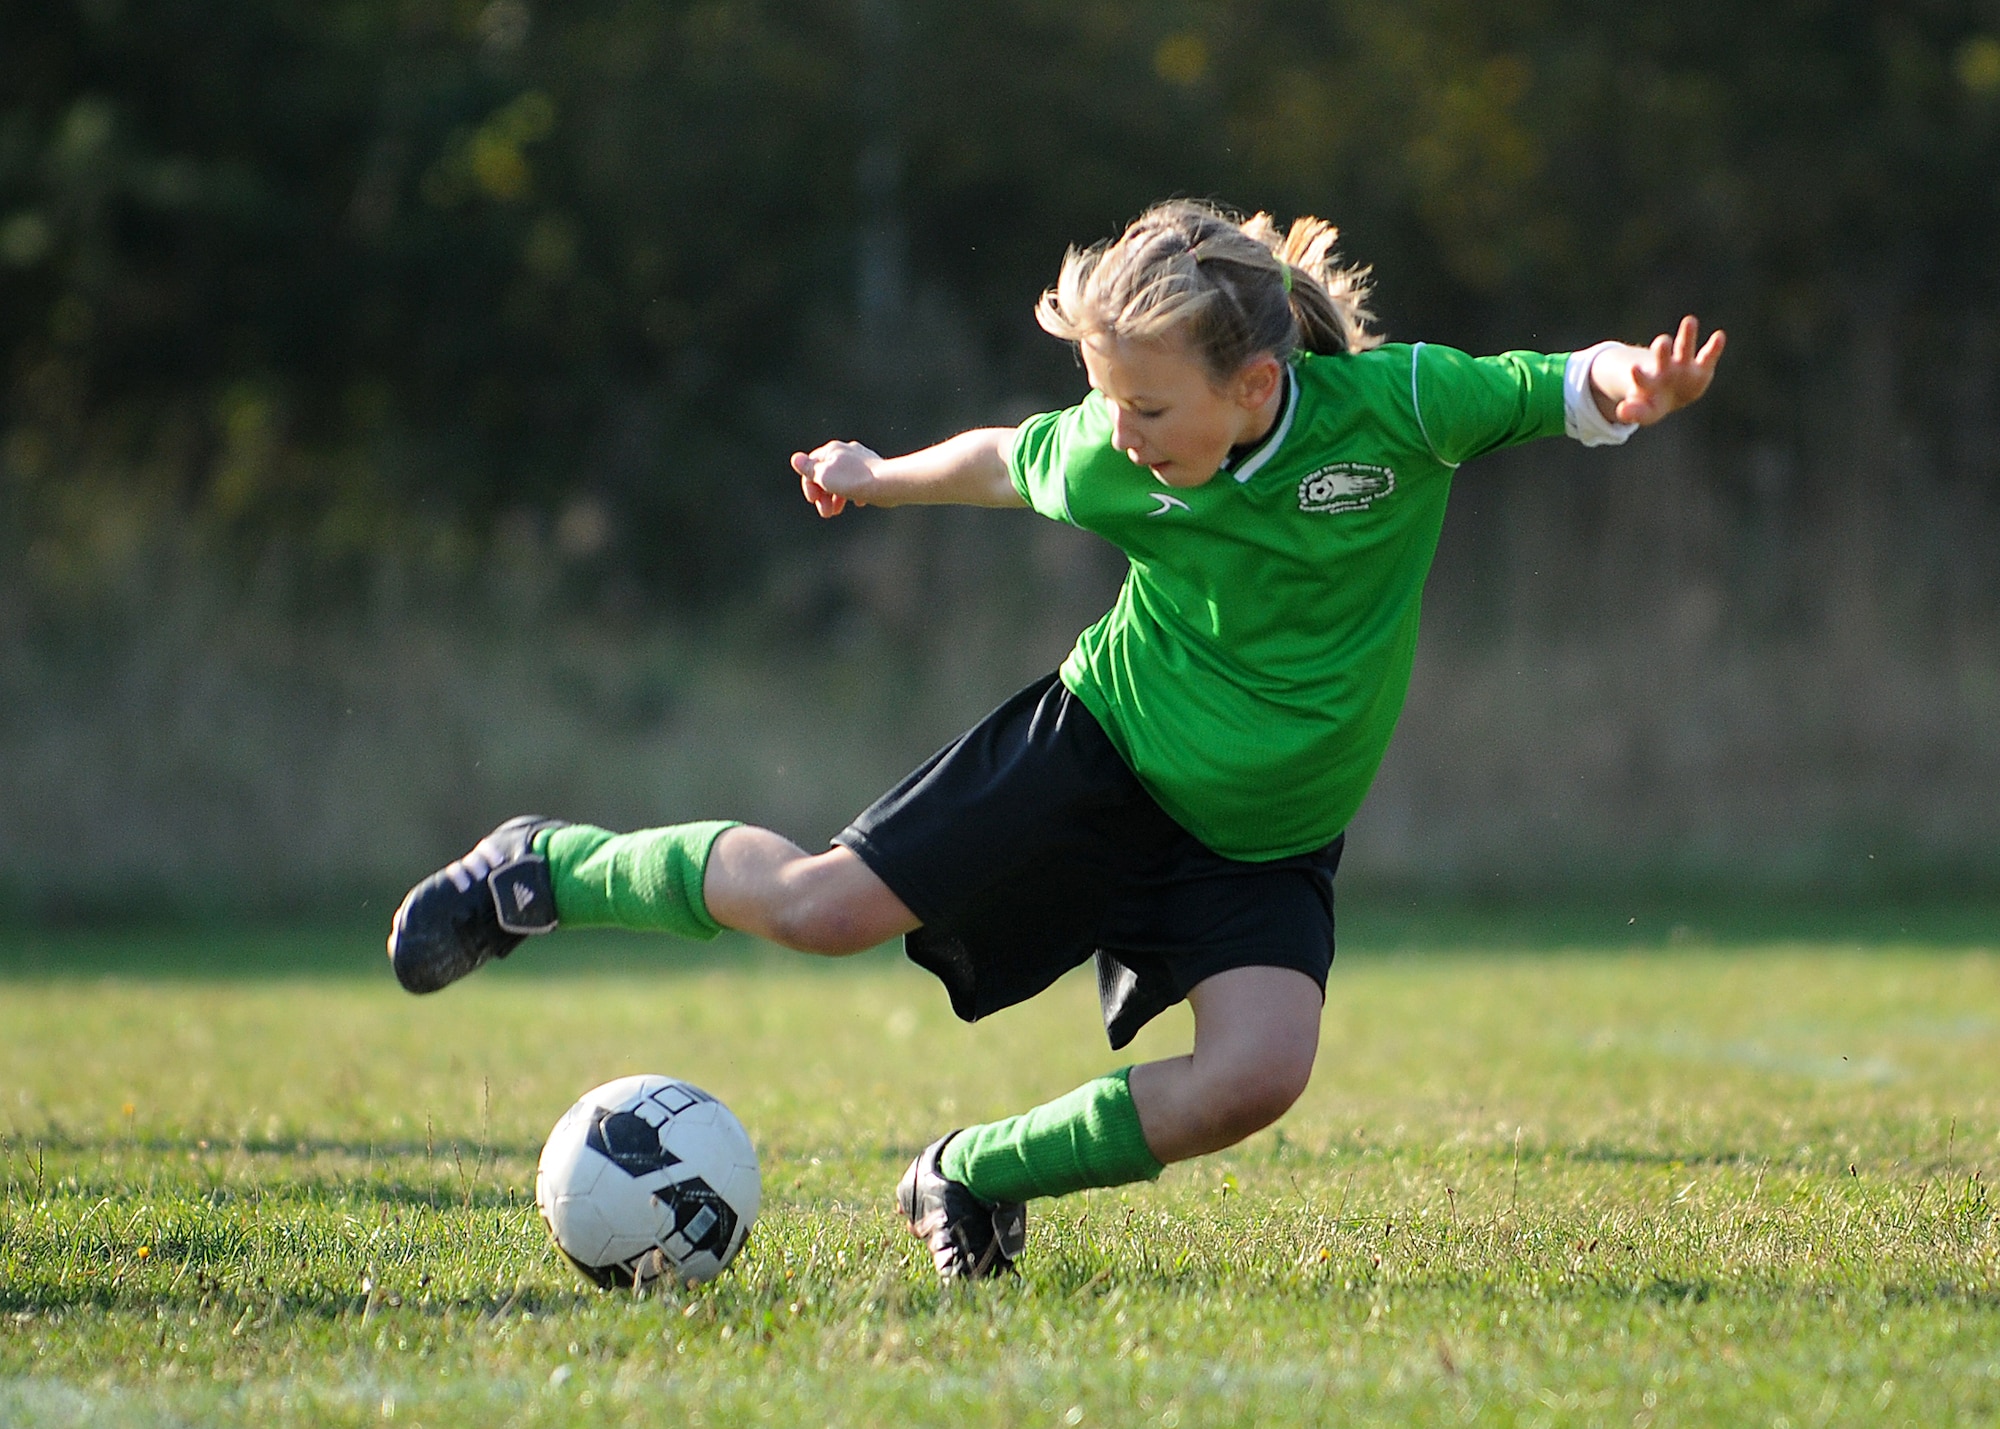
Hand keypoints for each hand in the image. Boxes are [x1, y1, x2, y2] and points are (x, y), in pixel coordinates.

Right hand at [791, 441, 880, 517]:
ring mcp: (862, 459)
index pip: (811, 466)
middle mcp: (846, 450)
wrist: (888, 484)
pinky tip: (859, 503)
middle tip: (827, 513)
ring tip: (838, 511)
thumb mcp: (825, 476)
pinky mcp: (875, 469)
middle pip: (827, 472)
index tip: (814, 501)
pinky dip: (854, 493)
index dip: (809, 485)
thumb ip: (809, 469)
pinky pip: (859, 481)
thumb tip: (795, 458)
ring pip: (843, 478)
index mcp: (832, 450)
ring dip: (837, 496)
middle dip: (823, 494)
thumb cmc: (854, 481)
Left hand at [1591, 316, 1725, 425]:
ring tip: (1690, 320)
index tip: (1633, 369)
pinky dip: (1714, 347)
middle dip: (1662, 350)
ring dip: (1686, 335)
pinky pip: (1708, 356)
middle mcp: (1664, 369)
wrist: (1669, 395)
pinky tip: (1719, 336)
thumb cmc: (1653, 402)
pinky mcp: (1701, 368)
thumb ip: (1635, 412)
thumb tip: (1621, 412)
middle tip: (1662, 342)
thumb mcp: (1645, 412)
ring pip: (1684, 348)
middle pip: (1662, 356)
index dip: (1638, 376)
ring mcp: (1682, 366)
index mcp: (1648, 382)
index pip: (1642, 379)